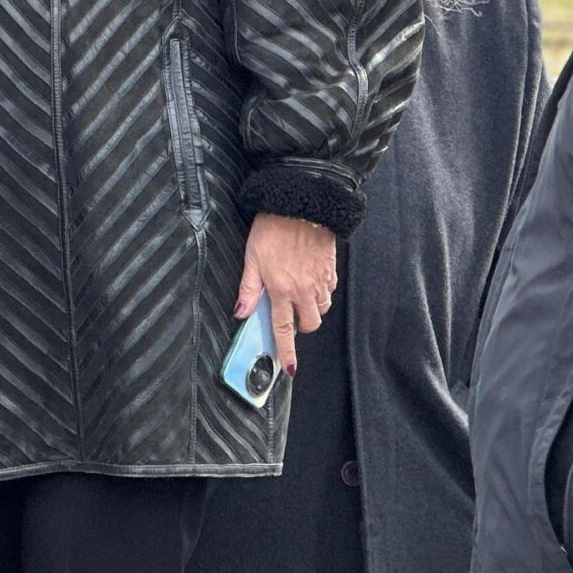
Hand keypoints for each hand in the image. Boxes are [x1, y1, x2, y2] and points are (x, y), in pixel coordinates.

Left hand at [235, 212, 336, 375]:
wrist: (300, 204)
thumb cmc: (272, 228)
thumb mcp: (251, 257)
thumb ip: (248, 289)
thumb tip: (241, 314)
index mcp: (281, 289)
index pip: (284, 328)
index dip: (287, 350)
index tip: (290, 367)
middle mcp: (303, 289)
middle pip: (309, 324)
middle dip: (301, 325)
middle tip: (289, 312)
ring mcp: (320, 280)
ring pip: (321, 309)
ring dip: (311, 308)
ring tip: (299, 292)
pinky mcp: (331, 270)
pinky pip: (330, 291)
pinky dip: (321, 292)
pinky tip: (310, 279)